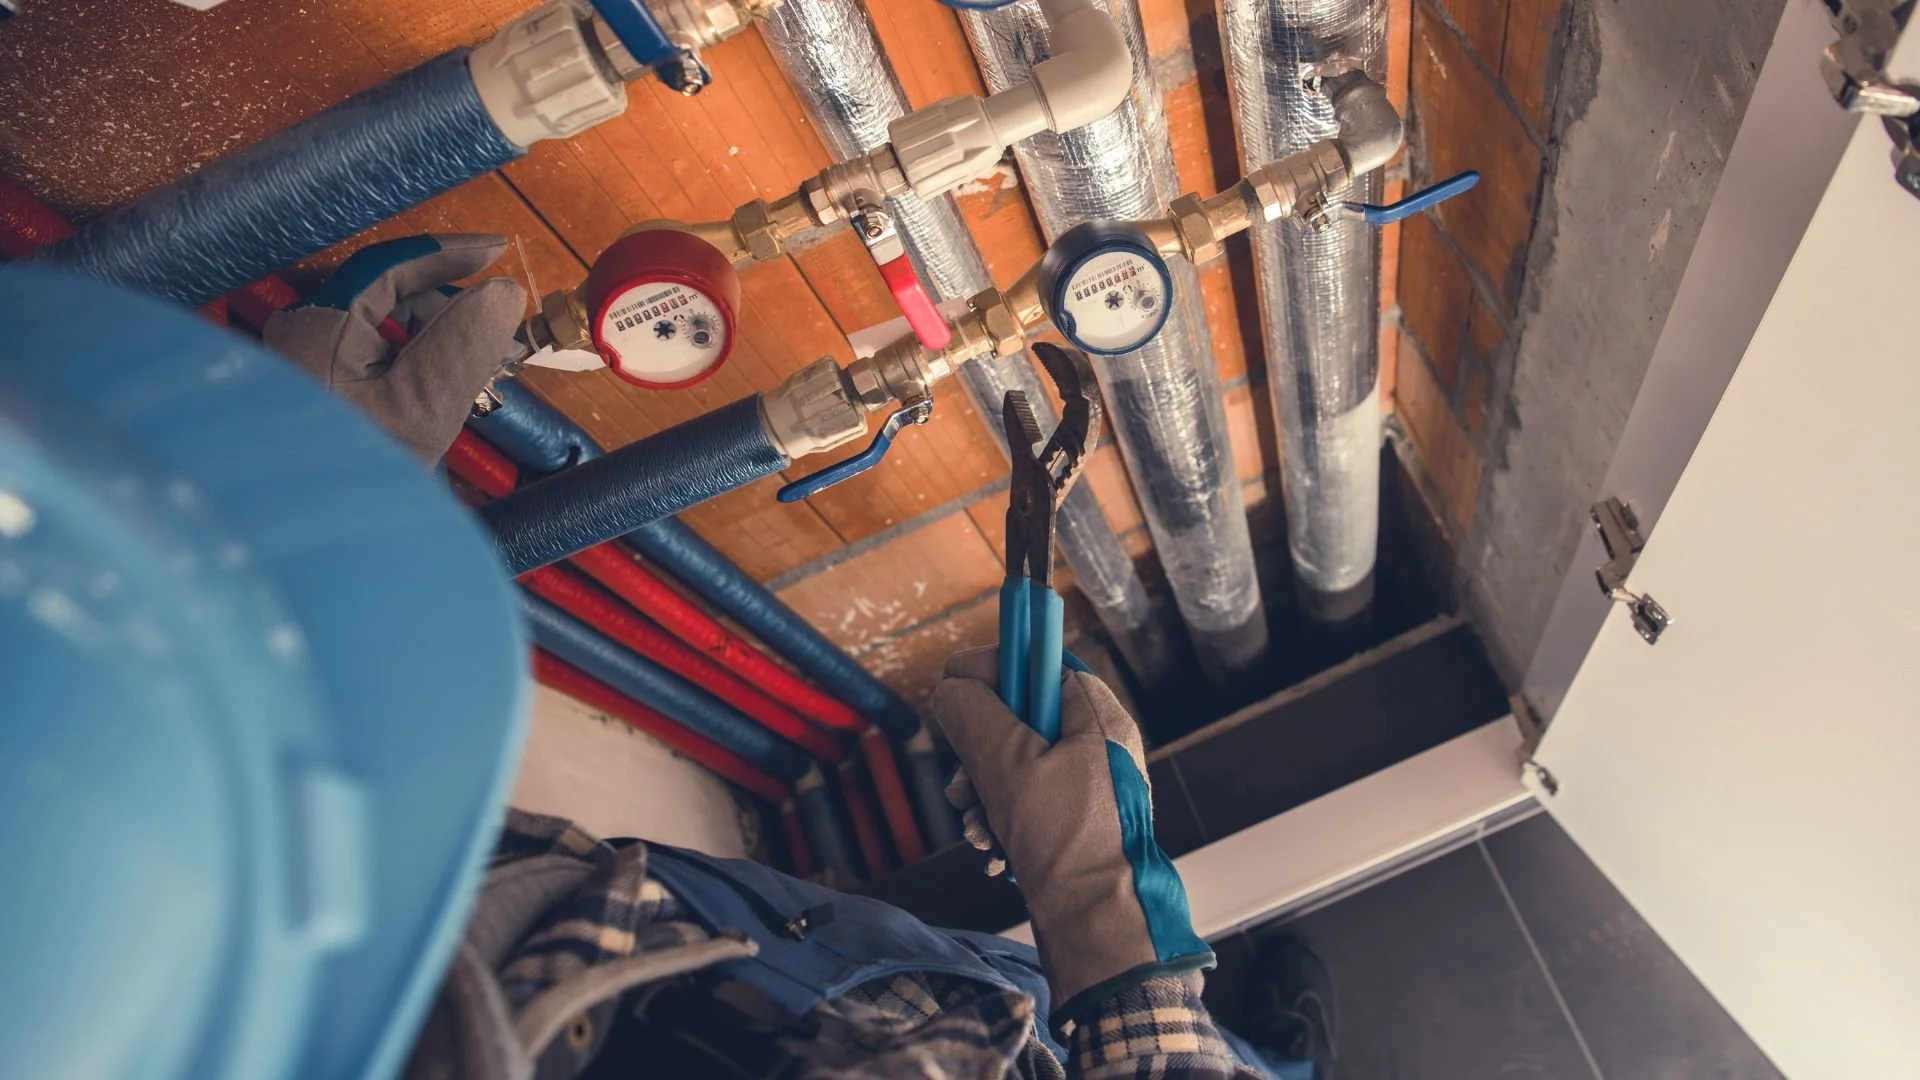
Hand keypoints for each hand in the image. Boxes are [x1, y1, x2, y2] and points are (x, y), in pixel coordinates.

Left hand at [264, 234, 526, 461]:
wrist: (297, 556)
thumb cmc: (347, 485)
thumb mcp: (421, 411)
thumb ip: (463, 344)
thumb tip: (500, 294)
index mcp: (317, 326)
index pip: (390, 265)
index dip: (449, 253)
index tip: (497, 251)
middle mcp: (297, 338)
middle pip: (386, 298)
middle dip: (446, 309)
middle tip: (497, 335)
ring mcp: (298, 369)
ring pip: (377, 331)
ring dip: (430, 342)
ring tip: (472, 377)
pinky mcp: (306, 399)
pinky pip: (364, 362)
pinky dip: (406, 368)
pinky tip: (432, 401)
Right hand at [931, 646, 1212, 1032]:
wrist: (1098, 926)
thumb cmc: (1065, 843)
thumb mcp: (1007, 766)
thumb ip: (973, 714)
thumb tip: (950, 687)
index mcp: (1099, 715)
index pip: (1039, 660)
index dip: (991, 667)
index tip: (950, 681)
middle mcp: (1099, 744)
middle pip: (1020, 714)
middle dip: (978, 748)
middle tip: (960, 781)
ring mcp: (1088, 784)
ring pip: (1015, 762)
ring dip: (982, 790)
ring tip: (974, 826)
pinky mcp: (1074, 821)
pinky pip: (1025, 800)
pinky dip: (1000, 818)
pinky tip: (990, 847)